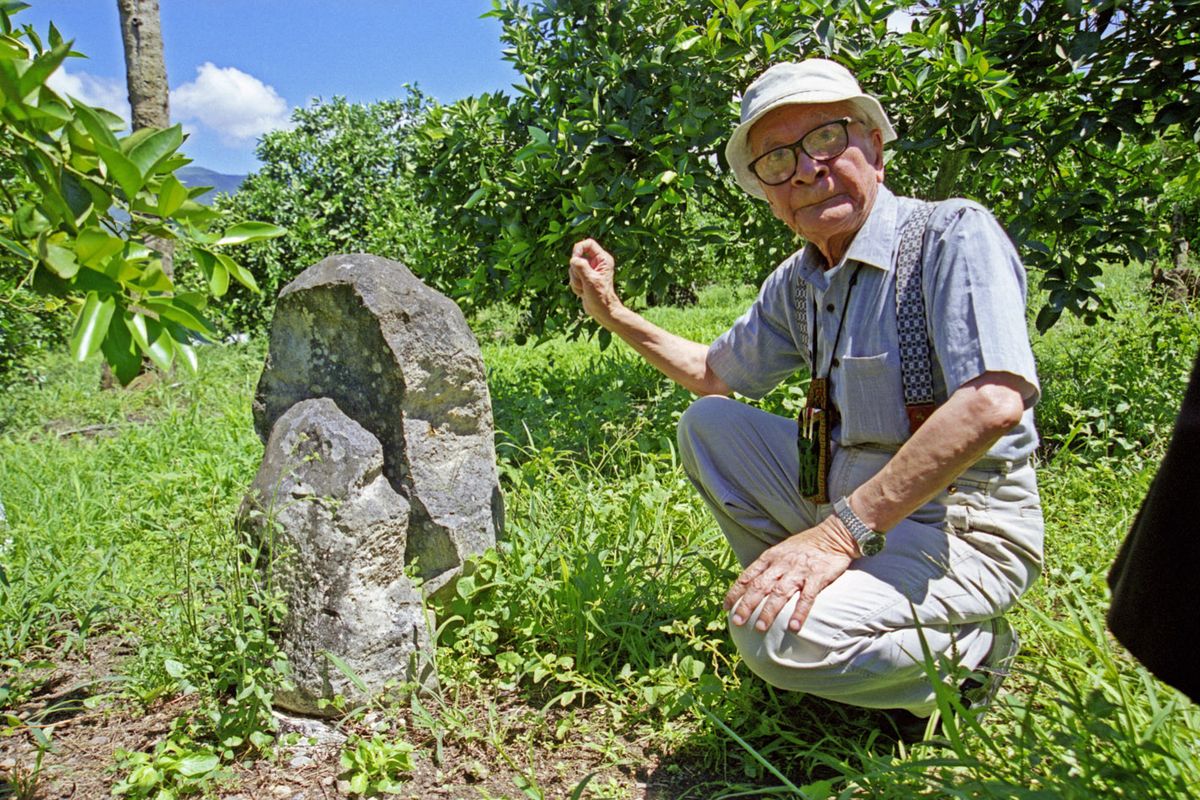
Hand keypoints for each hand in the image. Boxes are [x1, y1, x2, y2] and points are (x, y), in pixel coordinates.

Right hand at [568, 239, 622, 323]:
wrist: (602, 311)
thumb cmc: (601, 297)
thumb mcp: (590, 280)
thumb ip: (581, 267)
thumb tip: (573, 260)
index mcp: (603, 259)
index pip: (588, 243)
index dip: (578, 249)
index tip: (574, 260)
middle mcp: (596, 262)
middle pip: (577, 256)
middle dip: (575, 270)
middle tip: (582, 280)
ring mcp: (590, 270)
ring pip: (573, 268)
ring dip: (575, 280)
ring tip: (584, 288)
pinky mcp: (584, 278)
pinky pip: (573, 277)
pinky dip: (575, 285)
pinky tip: (583, 292)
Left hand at [724, 516, 859, 632]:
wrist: (833, 535)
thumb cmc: (805, 546)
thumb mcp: (781, 551)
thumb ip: (767, 567)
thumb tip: (750, 585)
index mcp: (770, 558)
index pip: (748, 576)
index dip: (735, 592)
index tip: (726, 607)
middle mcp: (782, 564)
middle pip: (760, 586)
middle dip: (746, 605)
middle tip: (737, 621)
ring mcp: (799, 571)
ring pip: (779, 593)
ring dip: (769, 611)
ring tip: (760, 627)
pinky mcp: (818, 577)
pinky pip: (807, 597)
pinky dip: (800, 612)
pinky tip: (794, 627)